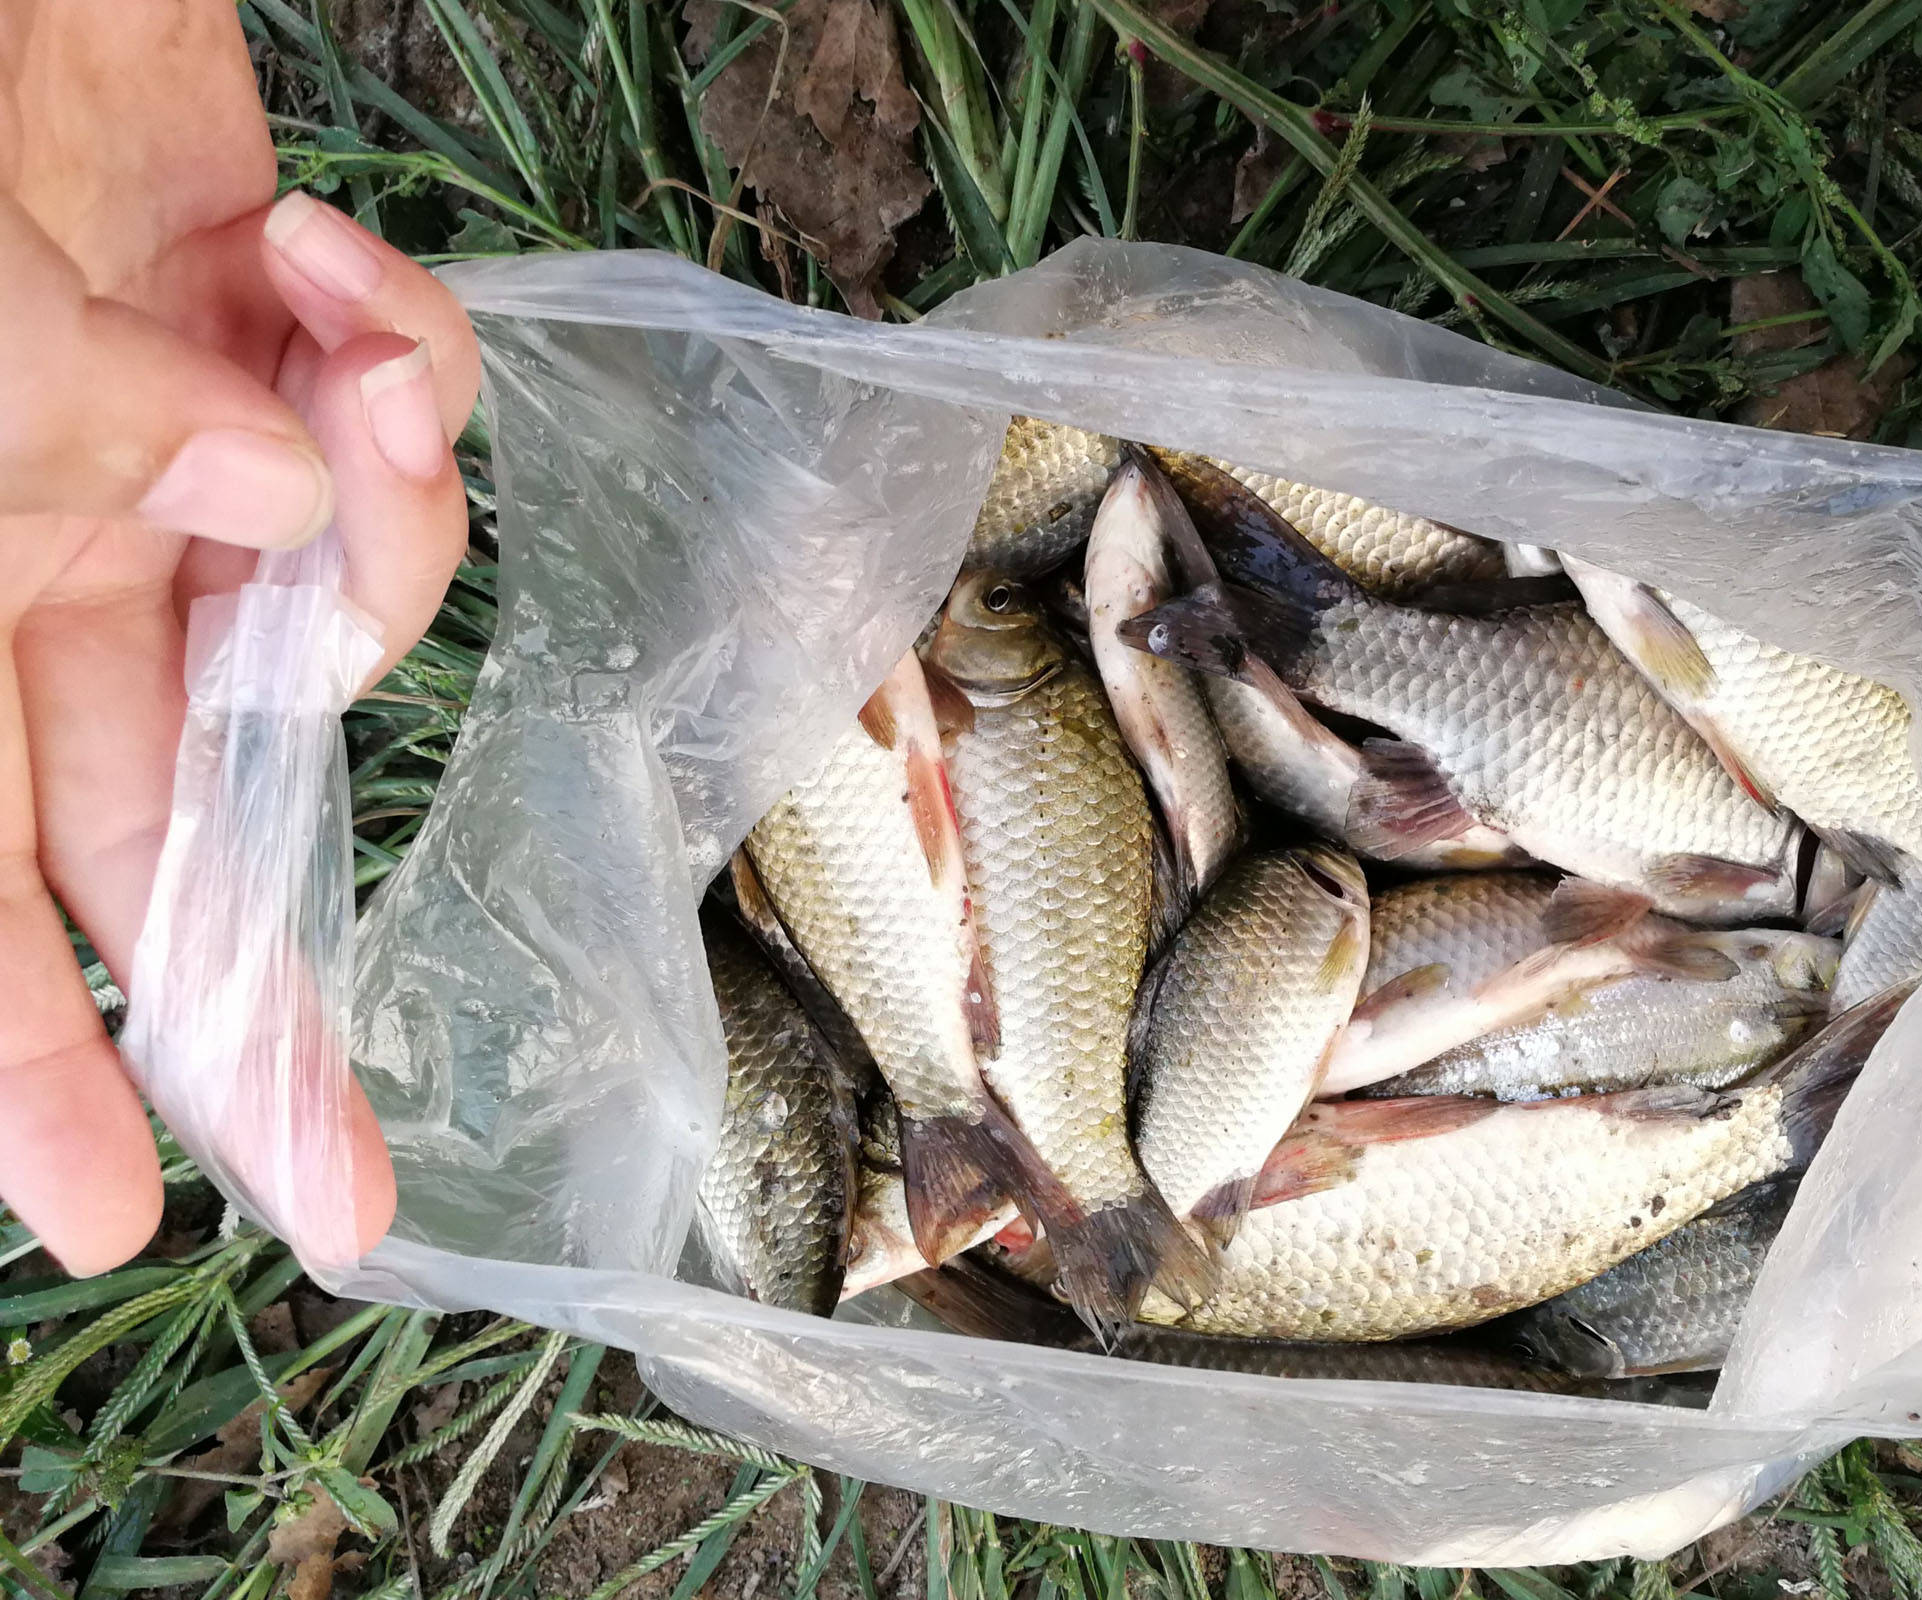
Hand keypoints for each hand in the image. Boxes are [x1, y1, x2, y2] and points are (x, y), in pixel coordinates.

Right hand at [0, 1, 478, 1274]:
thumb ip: (59, 440)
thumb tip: (263, 513)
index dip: (28, 1063)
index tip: (103, 1220)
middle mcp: (41, 578)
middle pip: (172, 844)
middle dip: (259, 1006)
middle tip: (343, 1199)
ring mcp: (168, 482)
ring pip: (338, 619)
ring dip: (380, 514)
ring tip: (321, 354)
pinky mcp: (274, 374)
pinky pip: (389, 436)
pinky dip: (394, 359)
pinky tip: (311, 252)